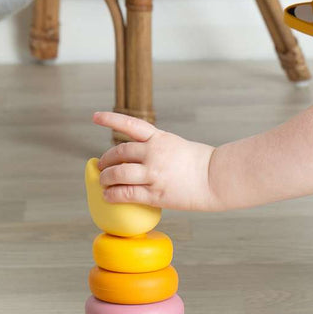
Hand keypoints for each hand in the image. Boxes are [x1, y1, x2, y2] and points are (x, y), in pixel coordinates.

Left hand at [91, 111, 221, 211]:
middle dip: (106, 160)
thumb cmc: (202, 164)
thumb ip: (159, 149)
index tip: (95, 117)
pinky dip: (113, 195)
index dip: (110, 119)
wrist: (217, 178)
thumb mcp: (178, 146)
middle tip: (102, 166)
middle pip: (119, 153)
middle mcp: (154, 152)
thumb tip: (141, 161)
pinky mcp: (155, 193)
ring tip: (104, 183)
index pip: (130, 124)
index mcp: (160, 138)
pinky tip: (108, 197)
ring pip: (118, 174)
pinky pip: (125, 194)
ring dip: (106, 179)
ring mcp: (153, 173)